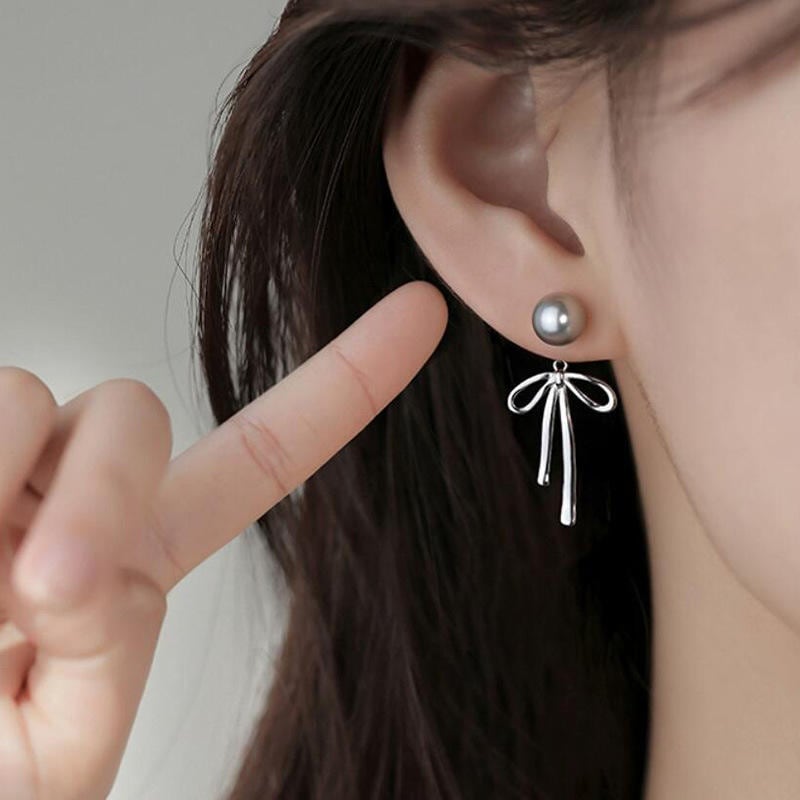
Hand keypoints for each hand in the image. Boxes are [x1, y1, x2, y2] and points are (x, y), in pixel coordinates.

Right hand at [0, 280, 447, 799]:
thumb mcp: (59, 753)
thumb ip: (109, 654)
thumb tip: (87, 567)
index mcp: (135, 560)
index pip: (262, 454)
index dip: (347, 383)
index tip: (426, 311)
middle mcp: (73, 496)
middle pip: (134, 411)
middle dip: (100, 490)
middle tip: (37, 594)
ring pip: (27, 398)